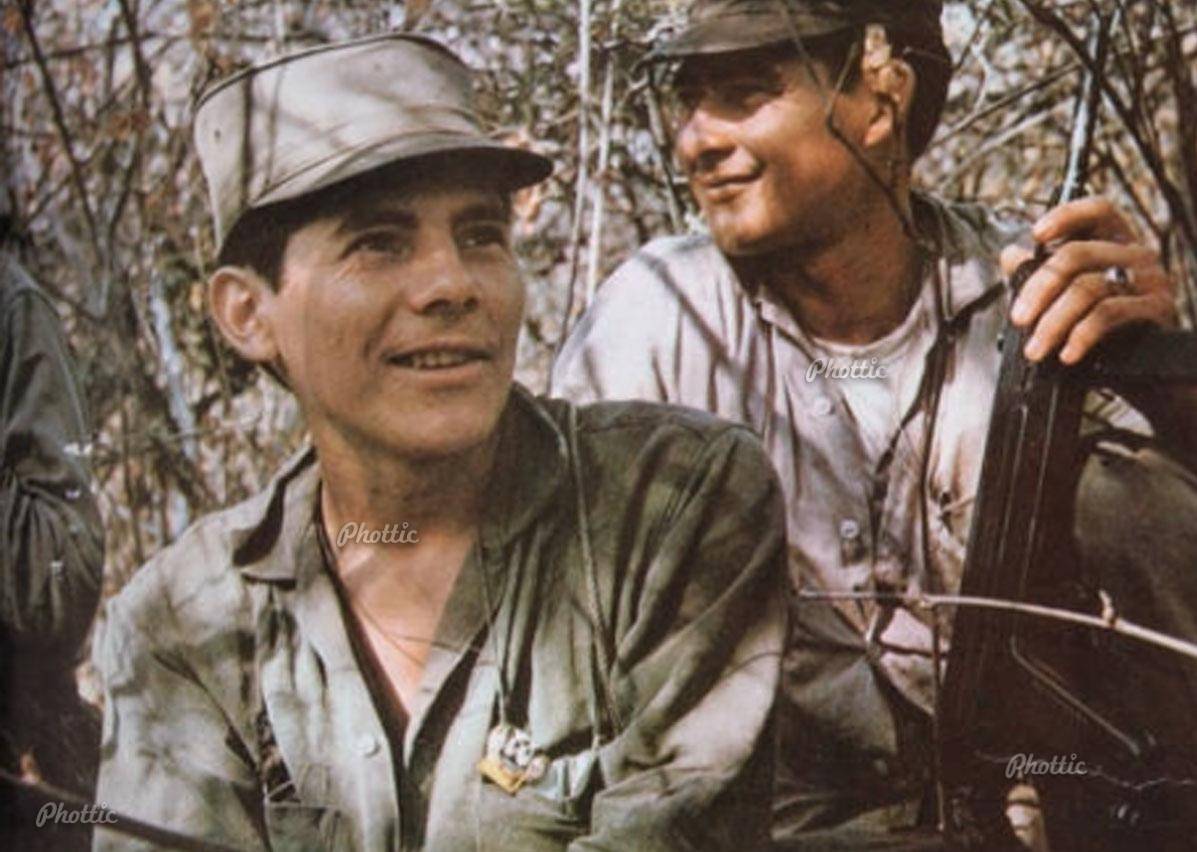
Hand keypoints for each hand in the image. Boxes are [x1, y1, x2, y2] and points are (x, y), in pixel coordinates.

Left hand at [1000, 196, 1175, 363]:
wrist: (1139, 369)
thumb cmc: (1101, 325)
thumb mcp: (1065, 296)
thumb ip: (1038, 274)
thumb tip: (1011, 254)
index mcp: (1114, 242)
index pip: (1097, 210)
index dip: (1066, 215)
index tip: (1036, 234)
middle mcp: (1134, 254)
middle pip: (1078, 253)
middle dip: (1038, 288)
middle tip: (1018, 318)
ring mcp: (1150, 280)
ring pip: (1088, 288)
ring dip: (1052, 323)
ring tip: (1035, 349)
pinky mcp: (1157, 309)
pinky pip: (1108, 315)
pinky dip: (1080, 336)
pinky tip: (1066, 354)